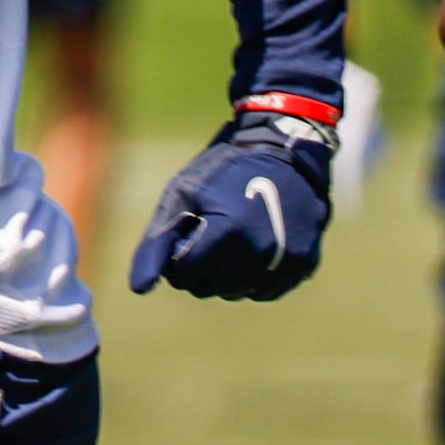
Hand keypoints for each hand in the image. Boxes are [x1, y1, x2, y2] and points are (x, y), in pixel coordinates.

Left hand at [129, 107, 335, 301]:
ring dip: (227, 273)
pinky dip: (254, 275)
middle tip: (214, 231)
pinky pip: (262, 291)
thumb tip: (139, 289)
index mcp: (226, 233)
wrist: (286, 151)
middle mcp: (259, 253)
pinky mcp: (304, 265)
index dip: (180, 255)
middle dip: (201, 266)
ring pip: (234, 293)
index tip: (191, 231)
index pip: (183, 277)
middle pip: (207, 289)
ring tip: (237, 235)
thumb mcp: (182, 195)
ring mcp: (286, 261)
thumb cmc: (225, 172)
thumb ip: (156, 244)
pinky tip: (259, 243)